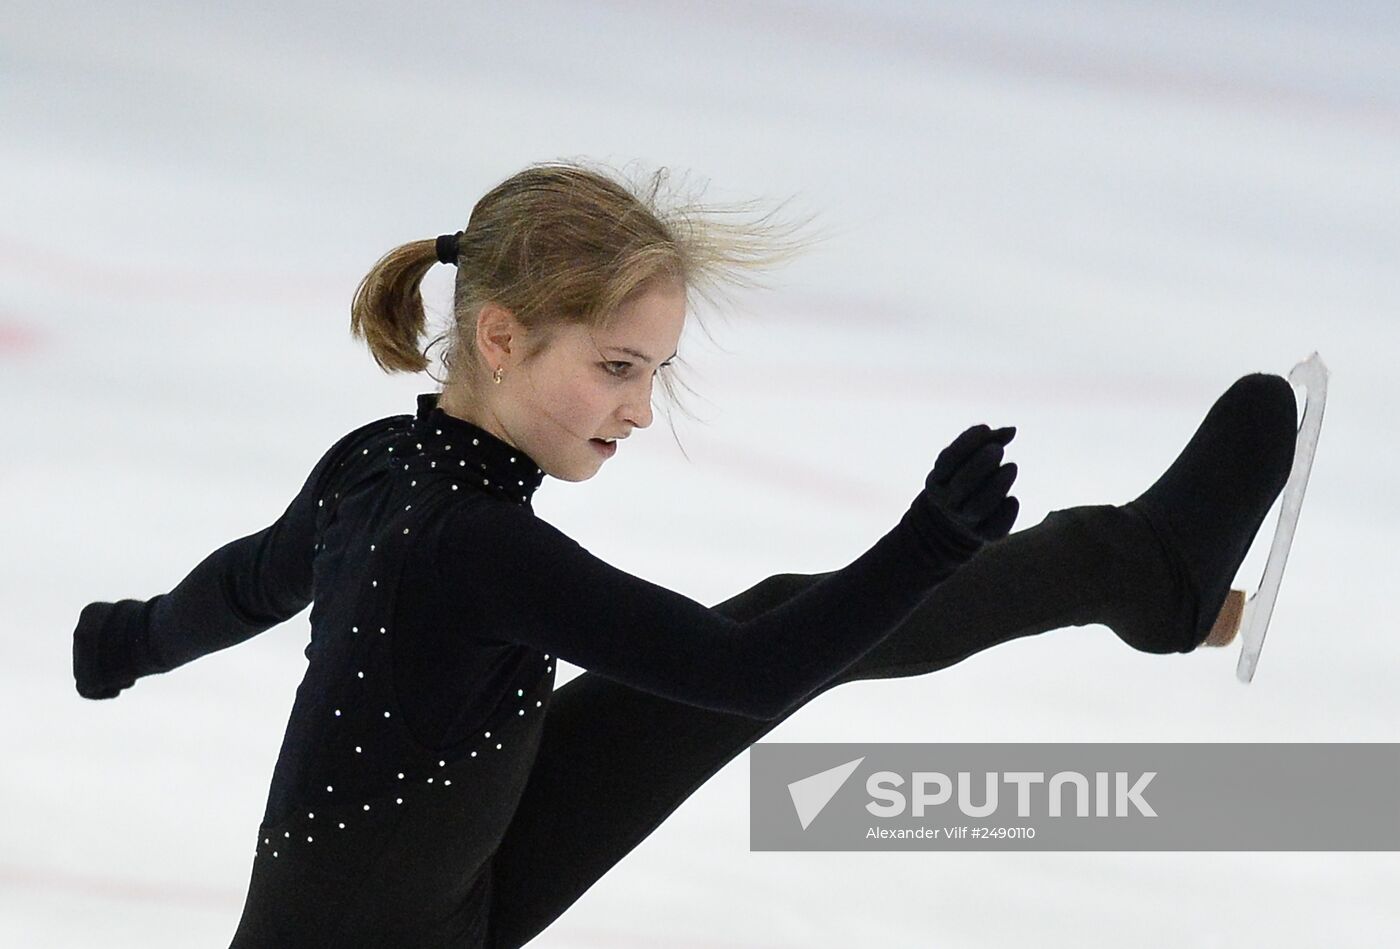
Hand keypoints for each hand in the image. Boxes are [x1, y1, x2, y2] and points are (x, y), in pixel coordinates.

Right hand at [920, 423, 1019, 544]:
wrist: (951, 523)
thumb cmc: (963, 479)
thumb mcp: (965, 459)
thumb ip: (986, 441)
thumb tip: (1012, 430)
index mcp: (938, 480)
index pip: (948, 460)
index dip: (967, 442)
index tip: (985, 428)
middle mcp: (948, 502)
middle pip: (964, 483)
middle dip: (982, 463)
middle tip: (998, 450)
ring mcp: (964, 520)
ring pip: (979, 506)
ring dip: (998, 485)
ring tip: (1012, 467)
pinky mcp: (984, 535)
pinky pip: (995, 527)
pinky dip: (1006, 512)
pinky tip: (1012, 500)